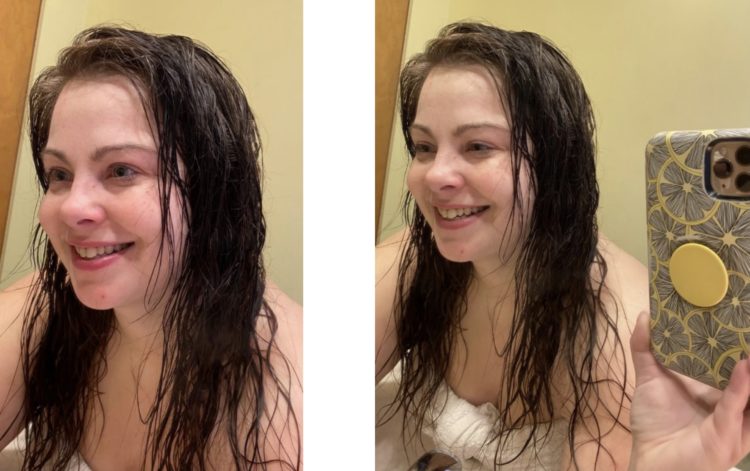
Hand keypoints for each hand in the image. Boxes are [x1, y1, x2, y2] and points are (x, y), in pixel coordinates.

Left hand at [629, 311, 749, 470]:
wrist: (649, 461)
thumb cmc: (654, 423)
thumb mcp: (650, 379)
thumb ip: (646, 348)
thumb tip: (646, 315)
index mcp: (721, 391)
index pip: (738, 363)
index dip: (740, 343)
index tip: (741, 318)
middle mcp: (734, 405)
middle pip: (749, 376)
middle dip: (749, 352)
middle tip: (748, 325)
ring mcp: (734, 421)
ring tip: (749, 342)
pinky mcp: (726, 435)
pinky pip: (736, 409)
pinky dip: (742, 388)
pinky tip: (743, 366)